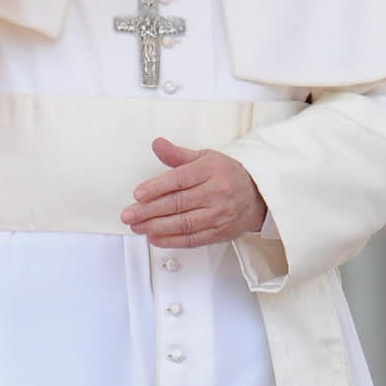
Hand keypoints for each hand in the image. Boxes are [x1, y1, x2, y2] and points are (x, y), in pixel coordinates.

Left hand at [120, 137, 267, 248]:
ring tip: (137, 226)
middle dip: (149, 211)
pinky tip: (155, 237)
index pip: (180, 180)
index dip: (157, 187)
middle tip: (129, 214)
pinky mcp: (219, 232)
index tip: (138, 194)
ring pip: (184, 223)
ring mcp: (218, 215)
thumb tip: (157, 144)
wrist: (257, 196)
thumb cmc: (227, 174)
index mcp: (210, 171)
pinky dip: (172, 240)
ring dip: (157, 227)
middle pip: (178, 203)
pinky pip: (193, 239)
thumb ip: (178, 154)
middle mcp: (215, 194)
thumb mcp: (205, 157)